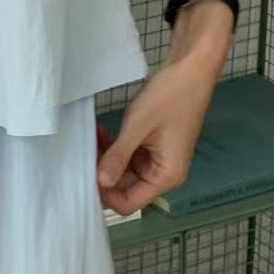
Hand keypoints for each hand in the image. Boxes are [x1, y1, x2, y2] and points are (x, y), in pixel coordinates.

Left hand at [97, 55, 218, 215]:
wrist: (190, 69)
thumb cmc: (169, 97)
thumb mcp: (138, 127)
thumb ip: (118, 156)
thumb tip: (99, 182)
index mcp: (165, 177)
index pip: (128, 204)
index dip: (105, 194)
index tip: (85, 174)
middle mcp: (162, 174)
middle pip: (123, 188)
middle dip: (102, 173)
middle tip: (83, 152)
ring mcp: (156, 160)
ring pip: (122, 171)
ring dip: (105, 158)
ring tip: (93, 137)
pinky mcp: (151, 146)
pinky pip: (127, 156)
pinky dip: (113, 147)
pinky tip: (102, 131)